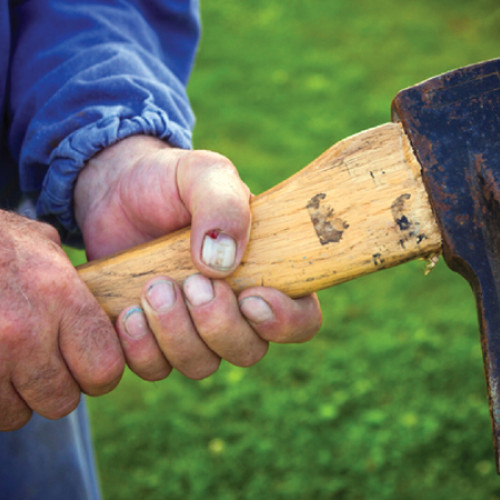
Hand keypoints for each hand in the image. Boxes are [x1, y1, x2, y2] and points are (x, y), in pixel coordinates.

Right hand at [0, 210, 123, 429]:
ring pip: (18, 414)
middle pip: (63, 402)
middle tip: (43, 368)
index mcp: (60, 297)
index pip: (105, 367)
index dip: (100, 374)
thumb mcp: (42, 244)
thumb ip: (73, 281)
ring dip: (16, 398)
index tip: (88, 367)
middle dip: (57, 390)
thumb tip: (96, 301)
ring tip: (8, 364)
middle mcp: (26, 331)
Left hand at [75, 136, 321, 380]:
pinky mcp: (152, 336)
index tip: (250, 297)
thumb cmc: (170, 181)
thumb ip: (223, 204)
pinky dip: (141, 348)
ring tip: (152, 288)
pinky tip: (127, 312)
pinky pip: (155, 368)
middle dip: (218, 325)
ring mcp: (192, 326)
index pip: (300, 318)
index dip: (284, 322)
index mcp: (263, 271)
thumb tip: (223, 262)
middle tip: (190, 283)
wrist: (116, 189)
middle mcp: (233, 307)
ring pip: (201, 365)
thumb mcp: (204, 174)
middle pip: (248, 351)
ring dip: (176, 335)